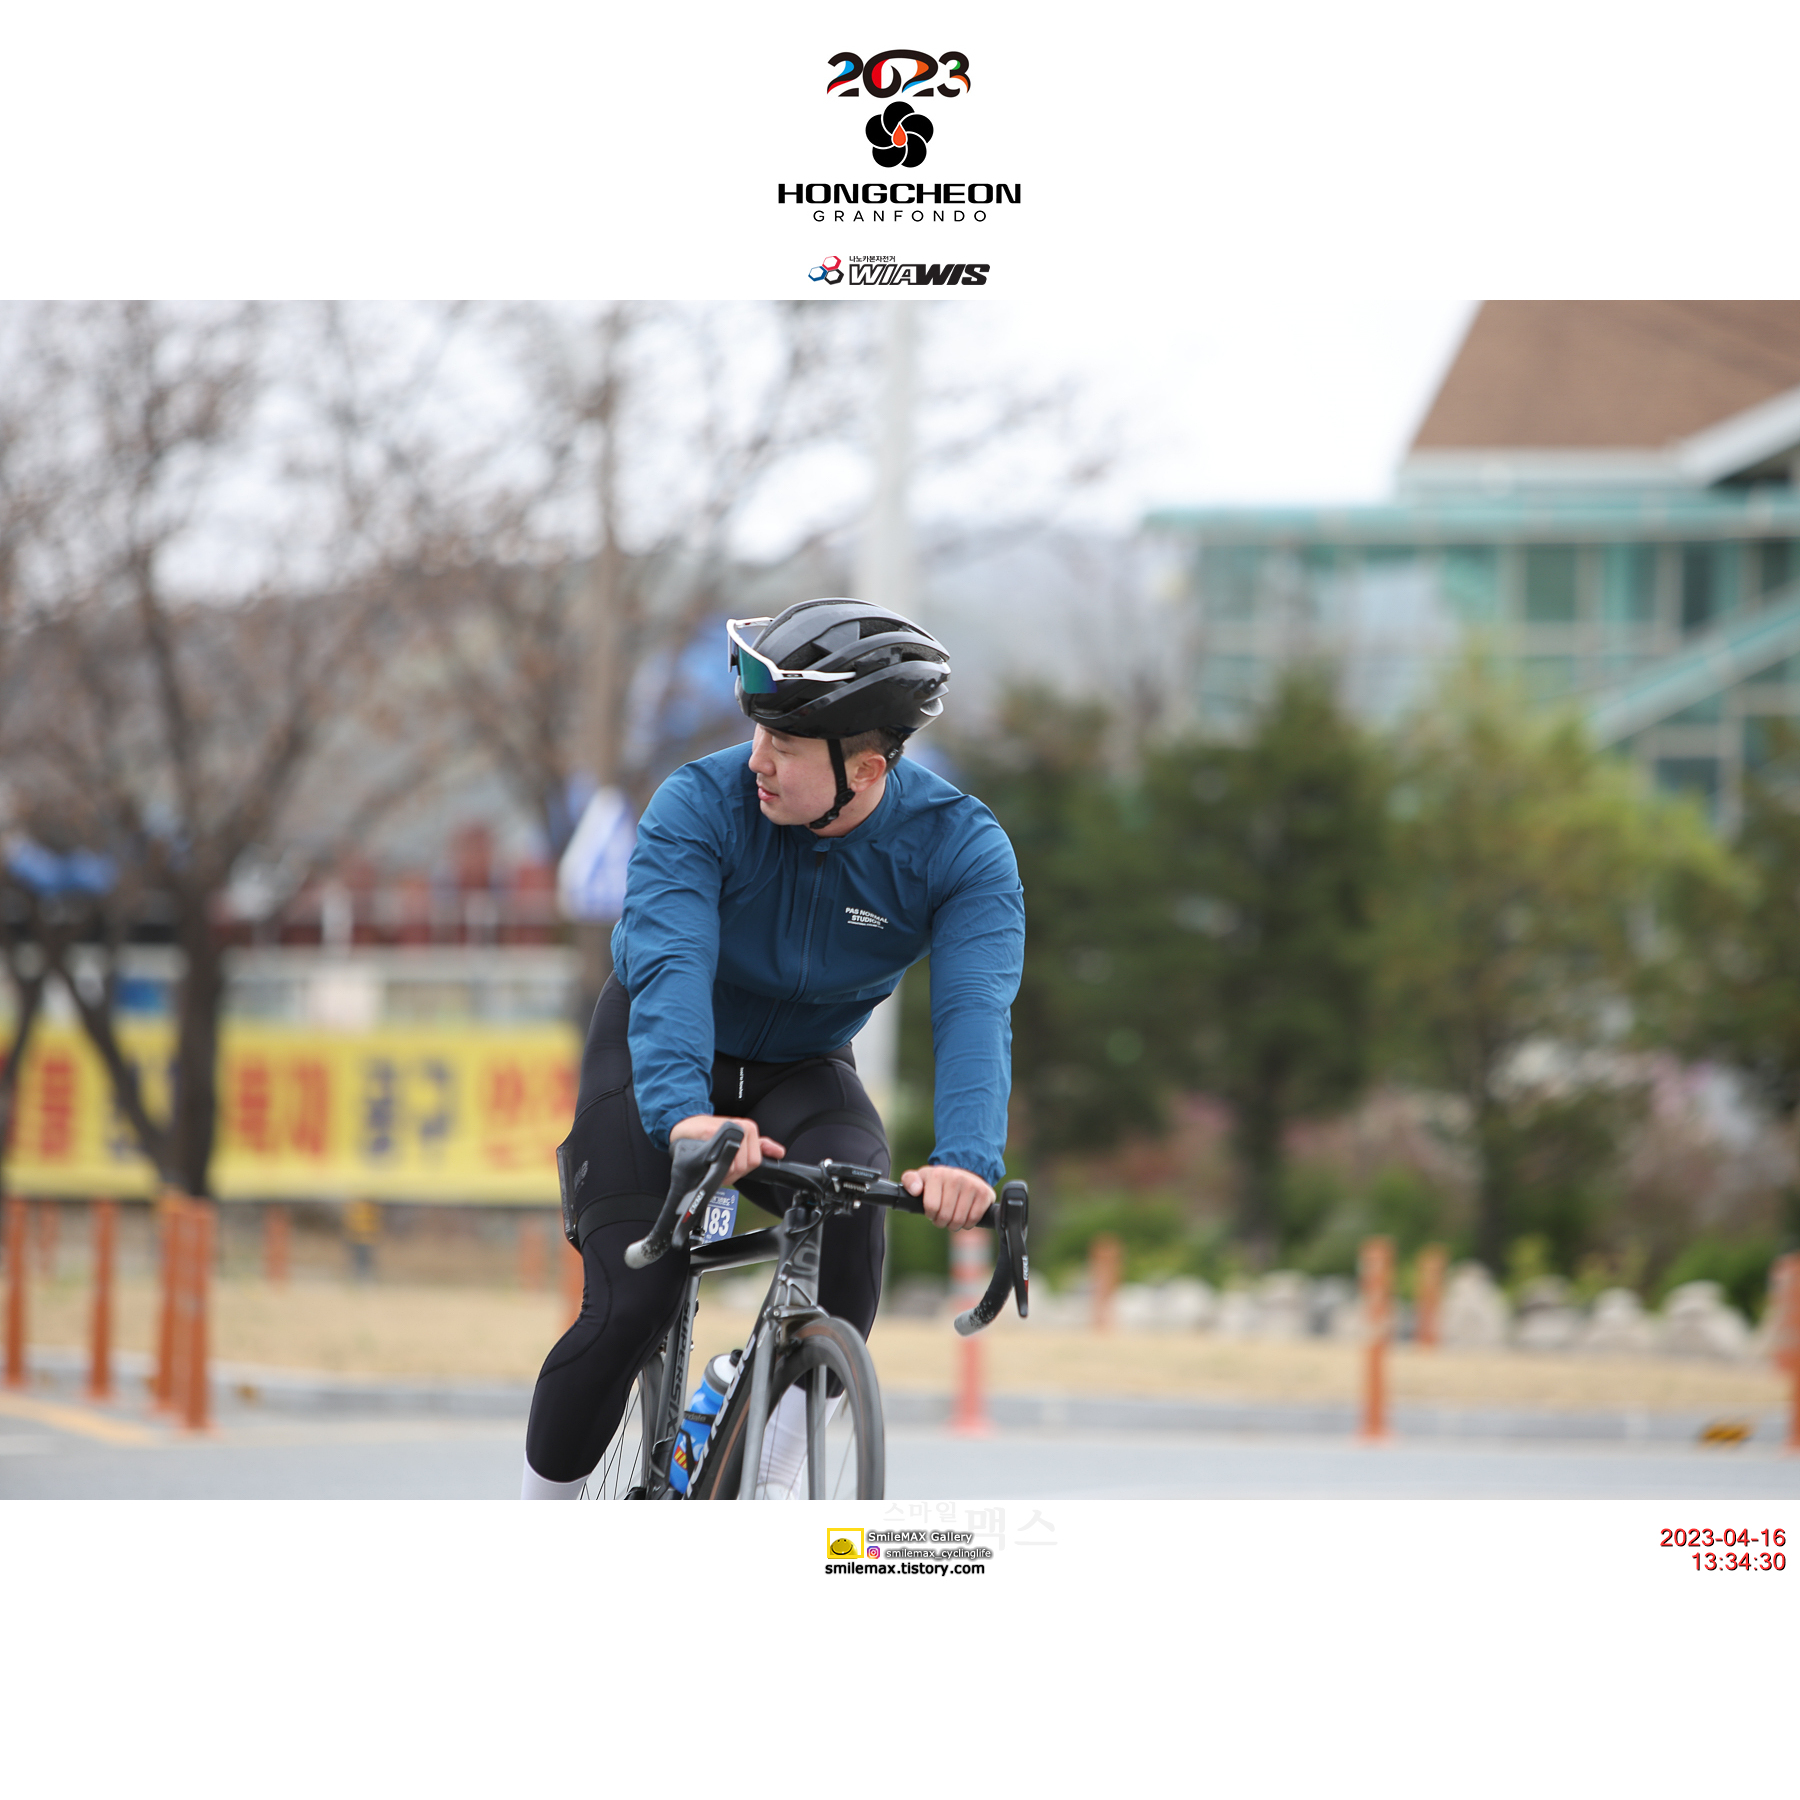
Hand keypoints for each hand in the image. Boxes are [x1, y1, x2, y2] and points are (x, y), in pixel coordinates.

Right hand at [670, 1115, 784, 1186]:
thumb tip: (780, 1152)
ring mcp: (727, 1129)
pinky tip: (707, 1157)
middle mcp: (741, 1127)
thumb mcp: (739, 1138)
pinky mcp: (711, 1132)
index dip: (741, 1169)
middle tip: (720, 1163)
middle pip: (744, 1165)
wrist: (687, 1124)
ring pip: (733, 1164)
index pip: (755, 1161)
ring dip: (721, 1170)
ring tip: (713, 1160)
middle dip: (731, 1171)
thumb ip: (760, 1146)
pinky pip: (719, 1158)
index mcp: (749, 1129)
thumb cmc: (712, 1133)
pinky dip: (713, 1163)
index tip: (730, 1163)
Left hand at [901, 1164, 994, 1230]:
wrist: (965, 1173)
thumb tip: (916, 1190)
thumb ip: (910, 1181)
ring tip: (952, 1217)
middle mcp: (956, 1177)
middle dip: (941, 1221)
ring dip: (954, 1225)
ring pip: (959, 1220)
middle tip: (942, 1216)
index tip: (932, 1211)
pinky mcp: (985, 1194)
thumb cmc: (939, 1181)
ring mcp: (972, 1185)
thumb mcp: (921, 1177)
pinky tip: (964, 1215)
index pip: (931, 1207)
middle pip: (945, 1216)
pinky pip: (973, 1220)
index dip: (930, 1214)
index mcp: (938, 1174)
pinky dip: (967, 1223)